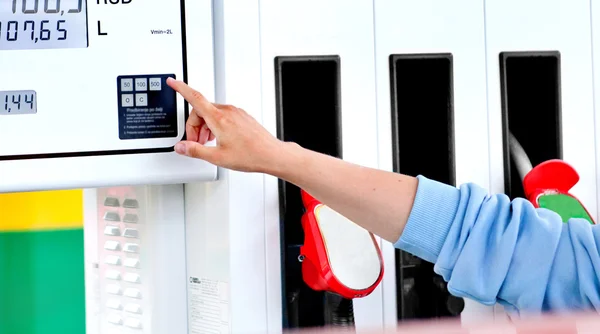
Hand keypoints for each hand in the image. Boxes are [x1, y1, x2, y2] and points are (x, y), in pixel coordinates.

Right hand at [167, 78, 285, 172]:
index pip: (195, 97)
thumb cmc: (250, 154)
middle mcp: (227, 111)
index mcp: (219, 118)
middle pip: (201, 110)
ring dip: (205, 126)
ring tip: (207, 143)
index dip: (181, 88)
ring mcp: (236, 113)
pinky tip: (219, 139)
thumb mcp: (217, 157)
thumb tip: (181, 147)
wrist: (271, 154)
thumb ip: (195, 150)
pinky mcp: (242, 116)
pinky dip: (216, 125)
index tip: (173, 82)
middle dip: (194, 126)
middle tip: (195, 142)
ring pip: (212, 113)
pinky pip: (223, 115)